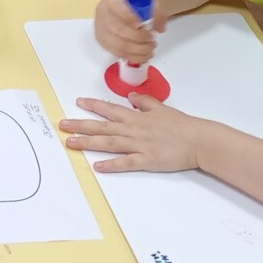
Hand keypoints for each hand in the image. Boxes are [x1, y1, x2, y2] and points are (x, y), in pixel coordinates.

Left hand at [60, 94, 206, 172]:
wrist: (199, 140)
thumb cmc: (182, 125)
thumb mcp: (162, 108)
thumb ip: (146, 102)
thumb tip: (133, 97)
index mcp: (137, 117)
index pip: (110, 109)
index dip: (93, 105)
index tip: (78, 102)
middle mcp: (134, 130)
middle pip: (103, 126)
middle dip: (81, 125)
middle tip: (63, 125)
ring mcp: (139, 145)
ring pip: (108, 142)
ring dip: (88, 142)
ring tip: (70, 142)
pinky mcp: (146, 160)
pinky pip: (125, 163)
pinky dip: (111, 164)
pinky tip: (97, 166)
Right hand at [93, 0, 166, 63]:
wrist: (124, 9)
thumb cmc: (135, 6)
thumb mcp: (148, 1)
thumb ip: (157, 12)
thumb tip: (160, 29)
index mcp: (112, 1)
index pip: (116, 7)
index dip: (128, 16)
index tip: (141, 24)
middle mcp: (103, 15)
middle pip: (118, 29)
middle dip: (138, 37)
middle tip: (152, 39)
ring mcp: (102, 30)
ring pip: (119, 44)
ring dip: (138, 49)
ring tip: (151, 48)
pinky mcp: (104, 43)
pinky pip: (119, 53)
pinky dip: (135, 57)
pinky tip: (145, 55)